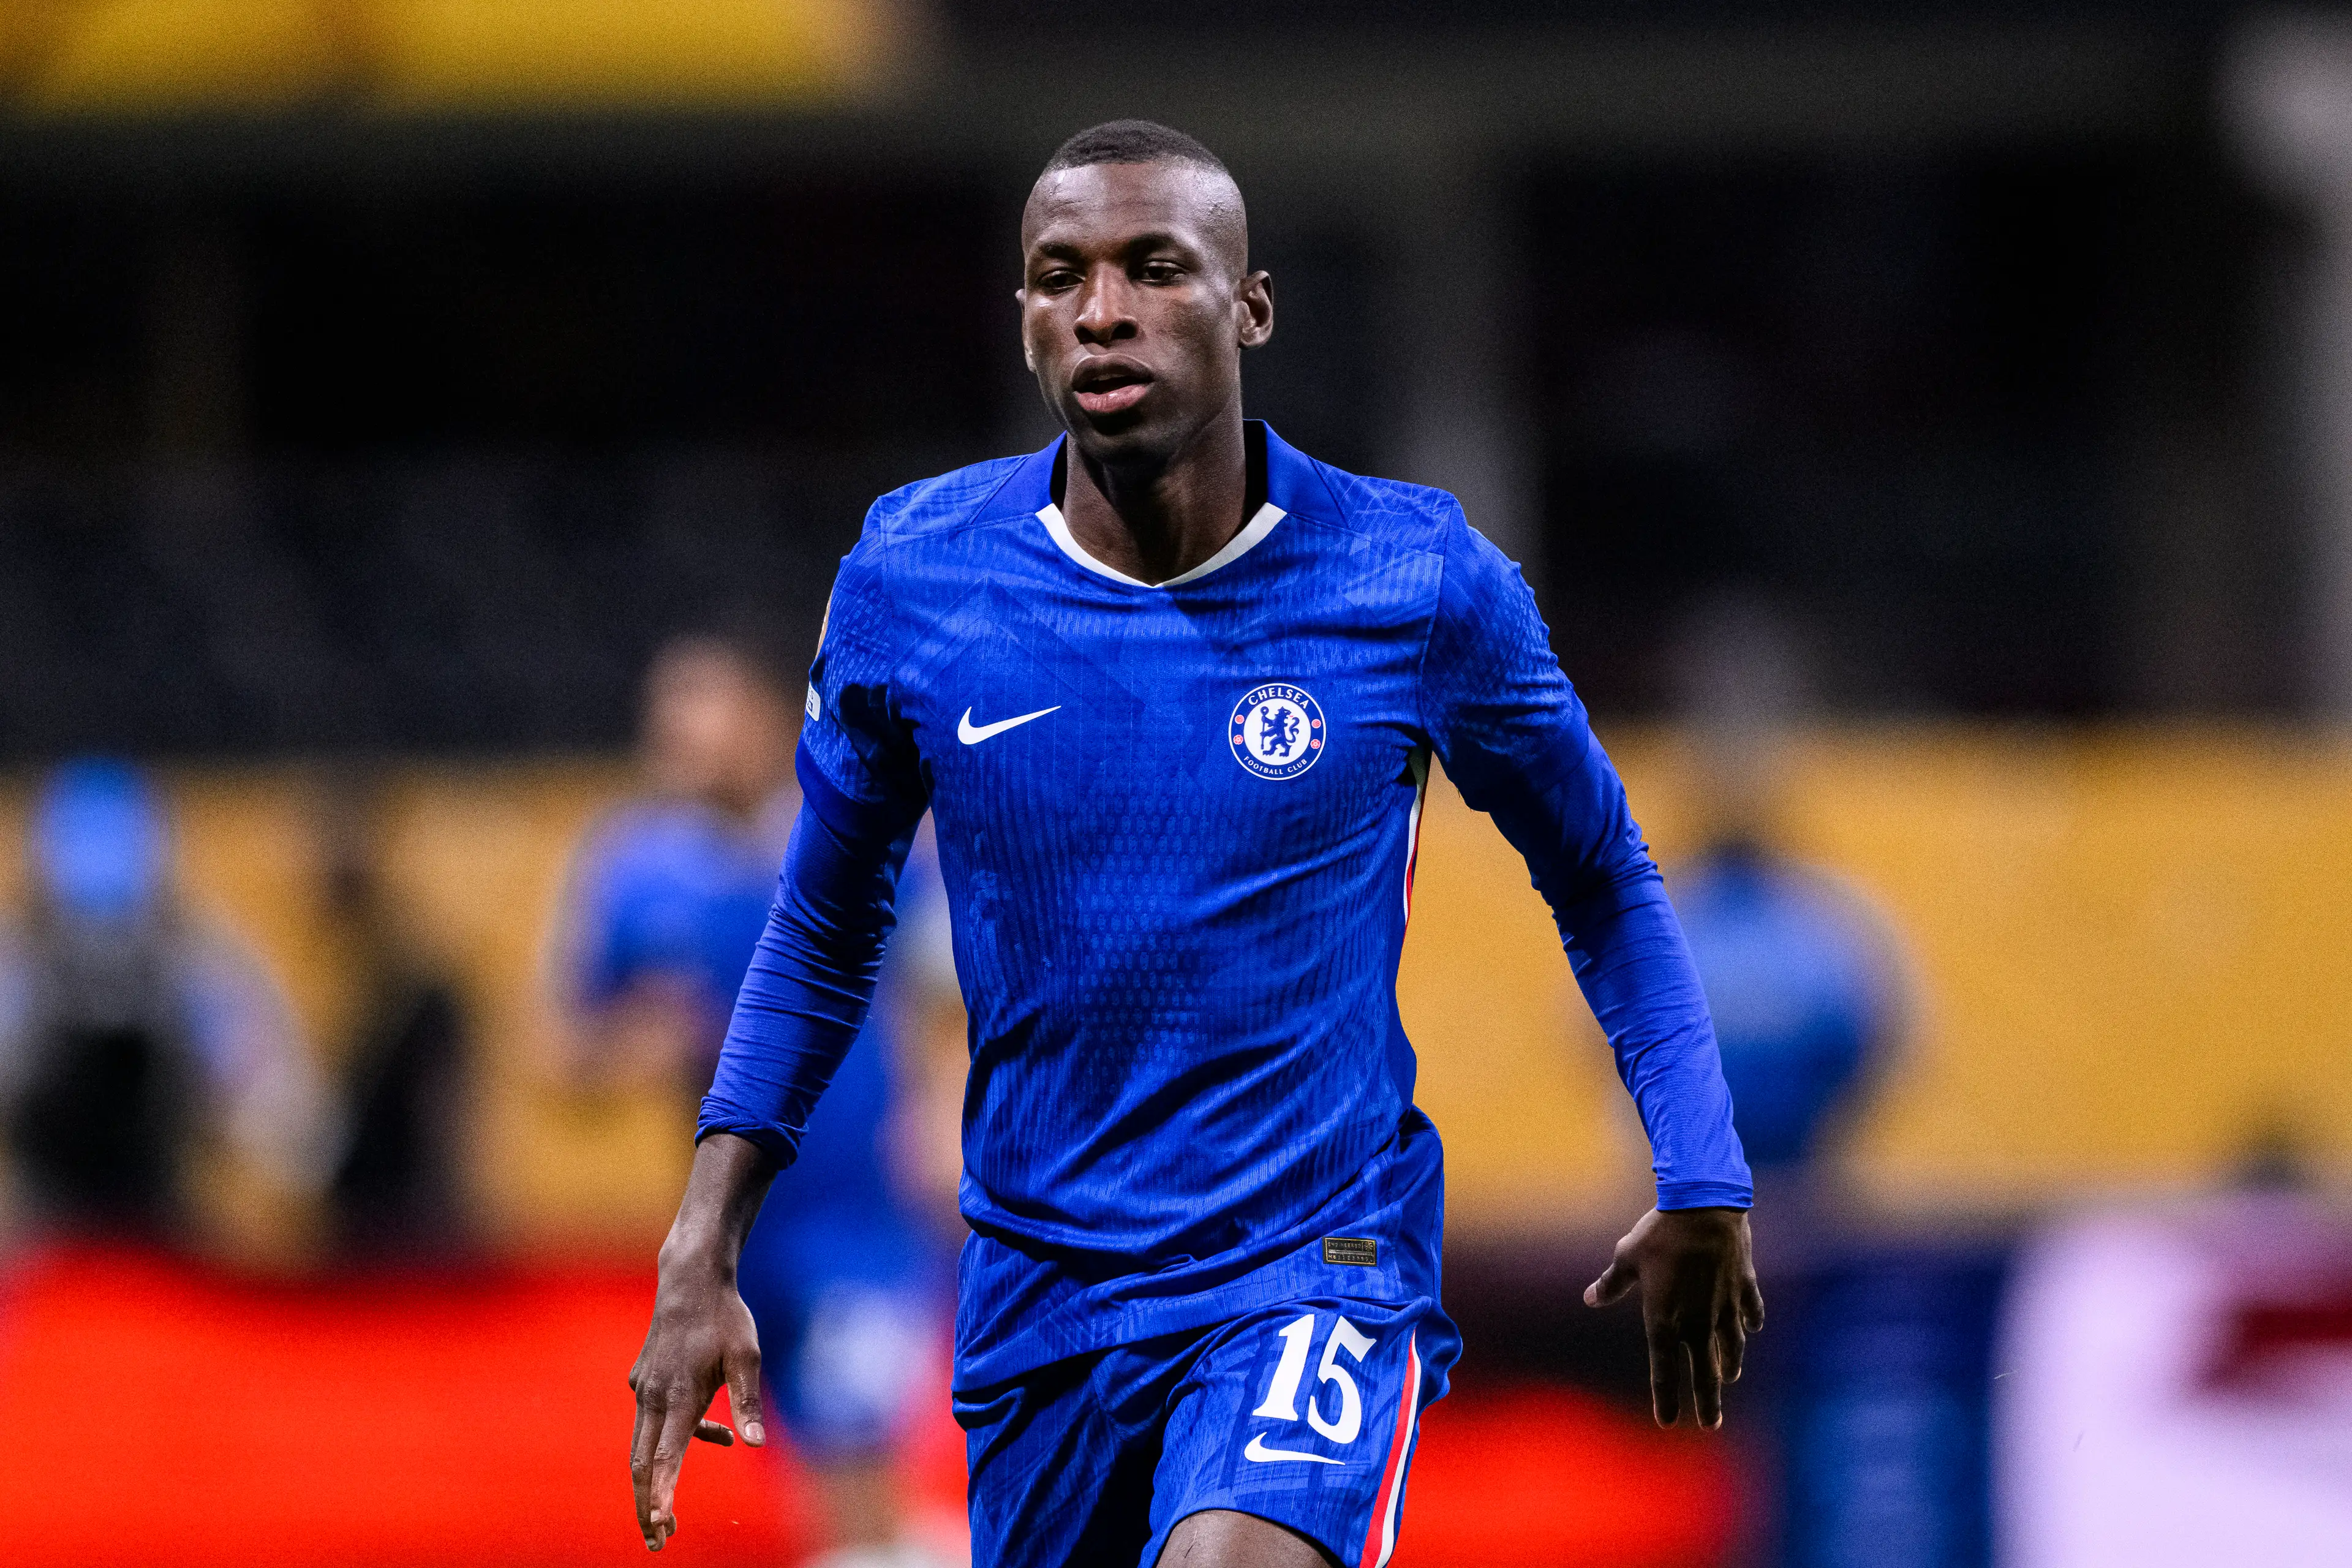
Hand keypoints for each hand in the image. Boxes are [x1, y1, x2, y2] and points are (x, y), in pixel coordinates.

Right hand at [628, 1135, 780, 1550]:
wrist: (691, 1279)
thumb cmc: (725, 1319)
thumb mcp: (748, 1358)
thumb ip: (748, 1403)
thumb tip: (755, 1445)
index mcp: (679, 1396)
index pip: (666, 1457)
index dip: (661, 1495)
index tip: (661, 1525)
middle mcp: (653, 1397)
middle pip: (641, 1464)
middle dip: (646, 1505)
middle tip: (658, 1541)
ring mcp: (643, 1389)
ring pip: (642, 1447)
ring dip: (654, 1482)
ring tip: (670, 1516)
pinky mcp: (642, 1382)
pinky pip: (653, 1423)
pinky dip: (673, 1441)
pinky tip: (716, 1434)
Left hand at [1583, 1206, 1763, 1429]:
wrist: (1704, 1208)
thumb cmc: (1660, 1233)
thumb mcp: (1627, 1257)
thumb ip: (1611, 1283)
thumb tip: (1590, 1299)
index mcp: (1664, 1320)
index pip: (1663, 1371)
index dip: (1665, 1398)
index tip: (1668, 1421)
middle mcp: (1697, 1322)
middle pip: (1704, 1372)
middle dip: (1707, 1402)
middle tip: (1710, 1424)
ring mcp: (1725, 1306)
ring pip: (1731, 1346)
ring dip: (1729, 1364)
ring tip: (1729, 1378)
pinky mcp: (1744, 1286)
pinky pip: (1750, 1311)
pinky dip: (1751, 1321)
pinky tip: (1753, 1328)